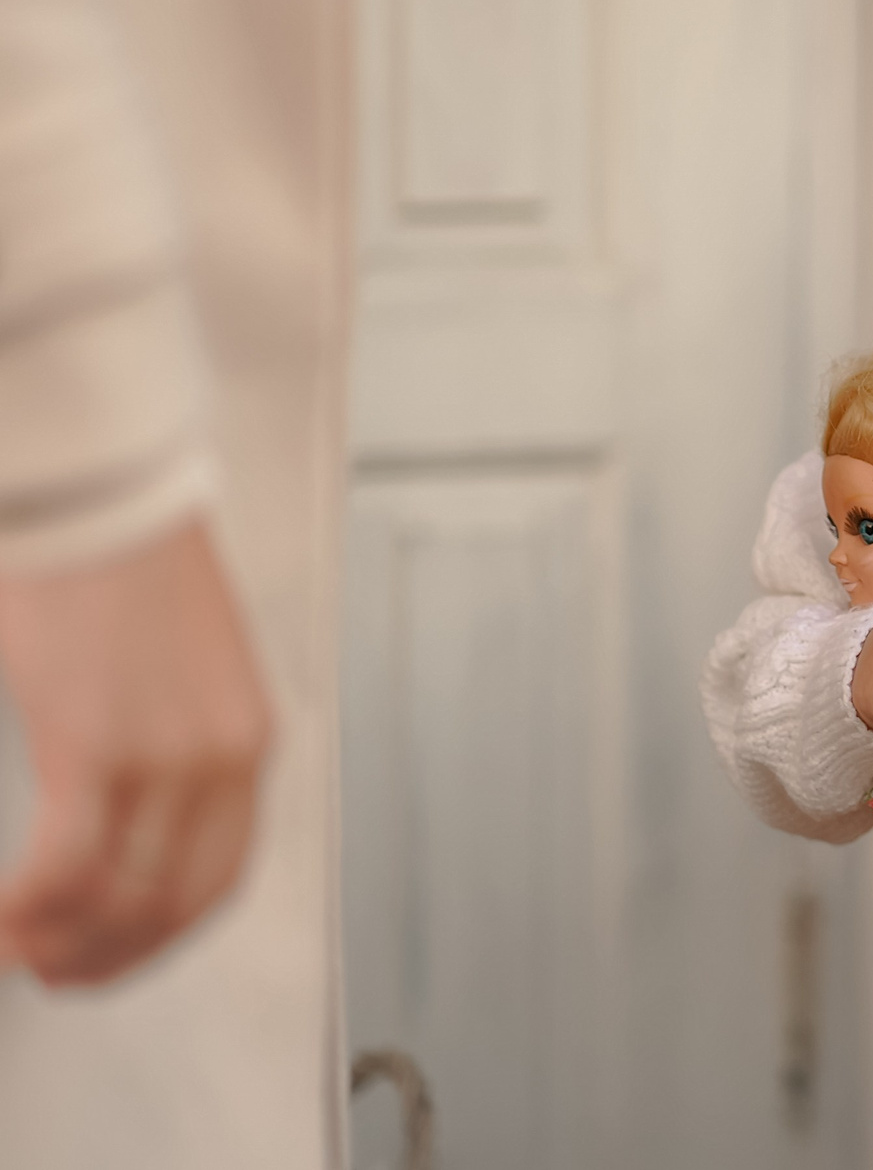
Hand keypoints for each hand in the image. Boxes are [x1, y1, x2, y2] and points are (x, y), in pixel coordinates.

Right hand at [0, 518, 272, 985]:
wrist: (107, 498)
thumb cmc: (131, 569)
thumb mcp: (184, 672)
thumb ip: (177, 744)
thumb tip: (134, 816)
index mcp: (249, 741)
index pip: (219, 879)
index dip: (159, 937)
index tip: (109, 956)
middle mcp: (222, 758)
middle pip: (169, 904)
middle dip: (105, 955)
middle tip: (49, 973)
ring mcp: (163, 756)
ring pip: (114, 899)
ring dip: (54, 940)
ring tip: (9, 947)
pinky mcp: (93, 744)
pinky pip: (62, 866)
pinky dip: (20, 909)